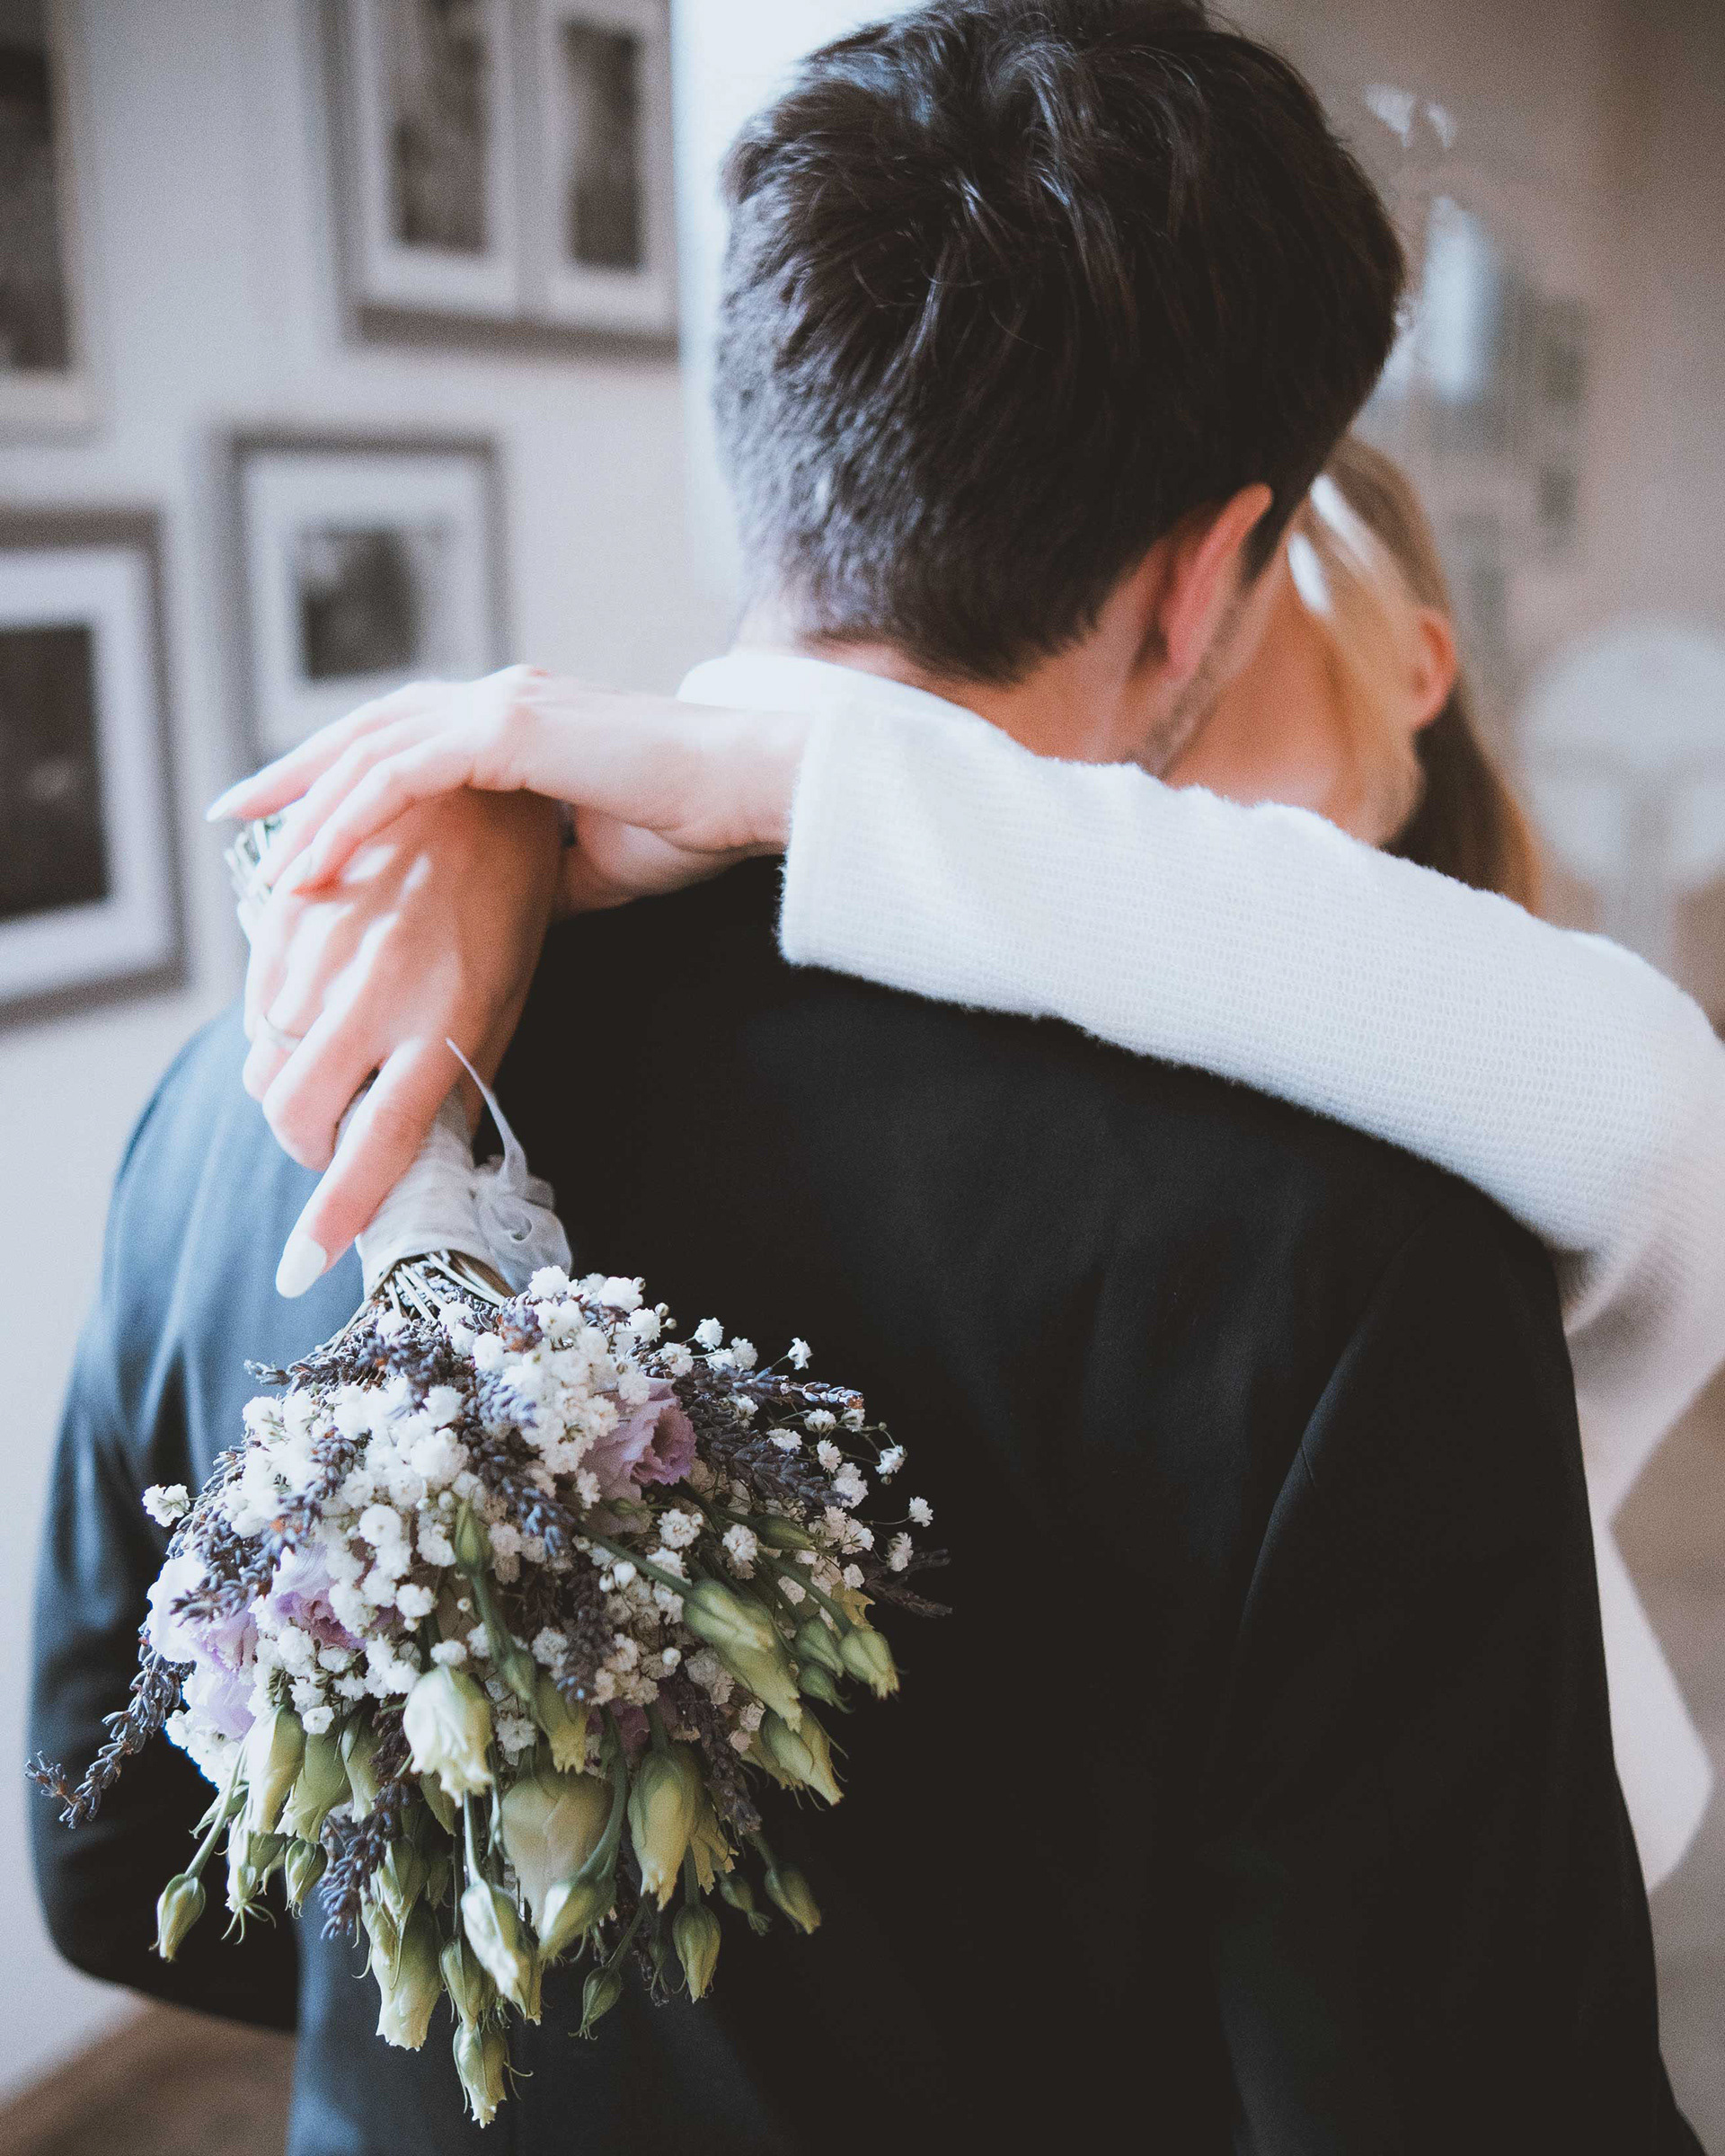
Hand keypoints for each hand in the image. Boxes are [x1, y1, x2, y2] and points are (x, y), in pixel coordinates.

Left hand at [207, 665, 808, 913]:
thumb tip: (496, 919)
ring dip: (307, 805)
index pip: (406, 740)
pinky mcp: (510, 730)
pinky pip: (399, 775)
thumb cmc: (688, 825)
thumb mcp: (588, 864)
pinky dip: (347, 818)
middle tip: (237, 813)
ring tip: (260, 855)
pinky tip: (313, 862)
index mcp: (517, 721)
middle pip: (367, 728)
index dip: (341, 773)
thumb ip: (533, 876)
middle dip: (296, 772)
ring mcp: (502, 705)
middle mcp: (500, 697)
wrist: (748, 796)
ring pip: (371, 749)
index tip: (292, 817)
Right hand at [239, 787, 561, 1294]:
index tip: (303, 1268)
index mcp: (443, 1024)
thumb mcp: (505, 997)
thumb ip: (457, 1074)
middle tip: (336, 1140)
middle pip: (292, 1111)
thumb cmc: (507, 904)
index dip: (334, 1216)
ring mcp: (322, 952)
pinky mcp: (287, 914)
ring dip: (291, 1086)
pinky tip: (322, 1003)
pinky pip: (256, 1000)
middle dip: (303, 1147)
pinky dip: (277, 1023)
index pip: (377, 1146)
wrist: (475, 788)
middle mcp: (374, 992)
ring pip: (264, 1059)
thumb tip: (419, 1152)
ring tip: (340, 1063)